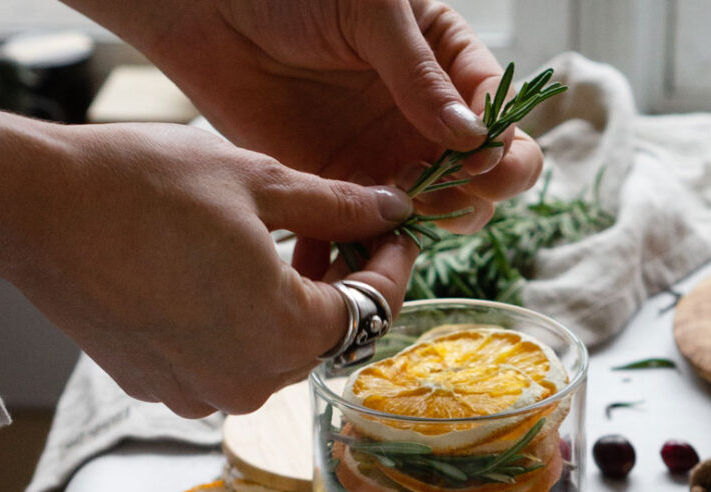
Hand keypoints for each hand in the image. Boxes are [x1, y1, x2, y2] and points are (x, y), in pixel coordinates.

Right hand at [0, 93, 416, 417]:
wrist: (34, 211)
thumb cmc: (143, 189)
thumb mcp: (259, 182)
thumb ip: (336, 208)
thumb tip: (390, 211)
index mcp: (290, 333)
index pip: (373, 308)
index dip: (393, 265)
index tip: (395, 232)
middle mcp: (253, 381)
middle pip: (327, 336)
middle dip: (343, 286)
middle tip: (342, 233)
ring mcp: (202, 393)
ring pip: (276, 351)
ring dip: (291, 306)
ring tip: (280, 252)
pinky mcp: (160, 389)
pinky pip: (225, 361)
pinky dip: (240, 325)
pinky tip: (225, 279)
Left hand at [66, 0, 543, 232]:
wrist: (209, 10)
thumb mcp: (372, 12)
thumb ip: (420, 75)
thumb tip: (470, 136)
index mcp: (450, 68)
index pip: (501, 121)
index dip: (499, 148)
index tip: (475, 157)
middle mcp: (426, 120)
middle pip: (483, 180)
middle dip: (471, 195)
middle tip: (431, 192)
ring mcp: (385, 158)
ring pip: (433, 216)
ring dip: (423, 227)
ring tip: (390, 215)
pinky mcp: (339, 188)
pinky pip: (367, 233)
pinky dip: (364, 249)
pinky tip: (351, 245)